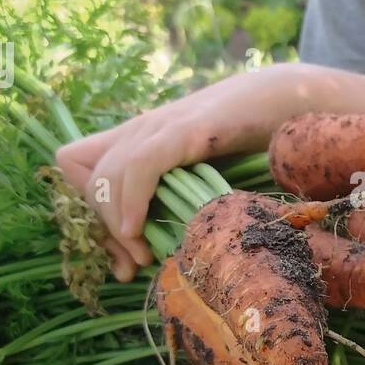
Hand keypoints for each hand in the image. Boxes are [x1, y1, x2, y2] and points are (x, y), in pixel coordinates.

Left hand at [55, 63, 310, 280]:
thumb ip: (170, 209)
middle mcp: (140, 127)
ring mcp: (160, 126)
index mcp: (139, 136)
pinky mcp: (185, 130)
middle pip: (84, 176)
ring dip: (115, 224)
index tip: (119, 245)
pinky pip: (139, 166)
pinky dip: (130, 201)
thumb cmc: (254, 145)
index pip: (73, 164)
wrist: (290, 102)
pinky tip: (139, 229)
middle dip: (102, 228)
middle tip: (133, 262)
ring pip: (104, 174)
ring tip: (141, 255)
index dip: (86, 208)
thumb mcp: (199, 180)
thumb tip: (137, 262)